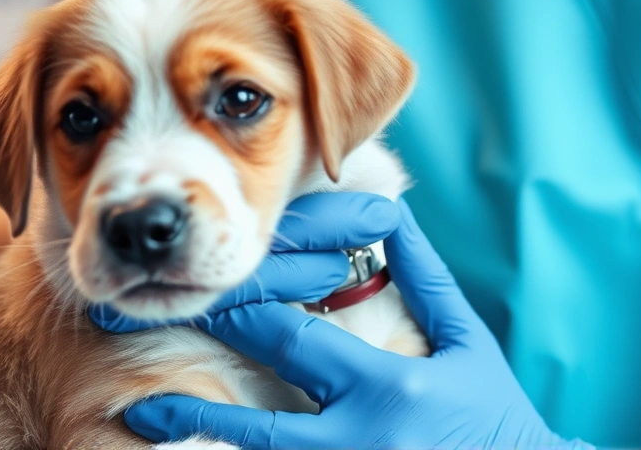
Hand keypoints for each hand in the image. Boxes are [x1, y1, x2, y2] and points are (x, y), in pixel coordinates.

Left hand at [117, 192, 582, 449]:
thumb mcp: (467, 342)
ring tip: (145, 416)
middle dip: (201, 371)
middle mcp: (359, 441)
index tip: (200, 291)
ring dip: (201, 434)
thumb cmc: (496, 414)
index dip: (242, 312)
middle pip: (257, 406)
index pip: (294, 340)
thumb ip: (424, 279)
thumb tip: (387, 213)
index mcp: (389, 388)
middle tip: (147, 337)